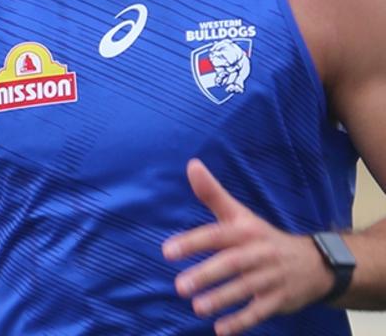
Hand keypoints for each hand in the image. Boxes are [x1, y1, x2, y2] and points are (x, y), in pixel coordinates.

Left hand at [161, 159, 333, 334]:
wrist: (316, 264)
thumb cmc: (263, 238)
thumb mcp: (240, 215)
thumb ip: (213, 194)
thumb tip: (191, 164)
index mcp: (245, 232)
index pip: (217, 235)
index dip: (192, 242)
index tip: (166, 251)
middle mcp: (259, 254)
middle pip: (232, 264)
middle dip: (206, 275)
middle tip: (179, 286)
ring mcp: (271, 278)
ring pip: (246, 289)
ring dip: (222, 299)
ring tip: (197, 307)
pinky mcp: (280, 300)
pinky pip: (260, 312)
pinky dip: (242, 321)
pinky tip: (221, 330)